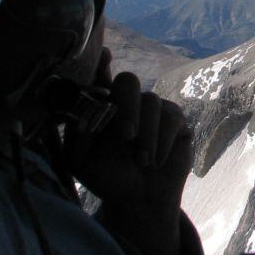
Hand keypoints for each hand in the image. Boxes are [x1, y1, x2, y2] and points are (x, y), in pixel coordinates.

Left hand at [63, 48, 193, 254]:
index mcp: (103, 106)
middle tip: (125, 136)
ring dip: (146, 136)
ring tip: (142, 161)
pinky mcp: (176, 120)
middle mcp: (128, 102)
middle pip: (128, 81)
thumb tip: (85, 105)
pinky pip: (172, 119)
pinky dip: (162, 143)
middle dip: (126, 107)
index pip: (100, 76)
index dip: (101, 62)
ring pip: (151, 102)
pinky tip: (157, 161)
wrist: (139, 199)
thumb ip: (77, 131)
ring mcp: (154, 109)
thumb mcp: (80, 159)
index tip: (104, 55)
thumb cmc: (107, 176)